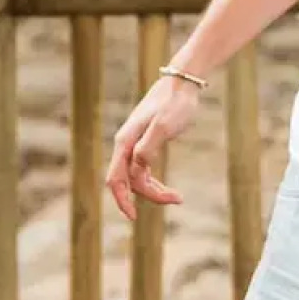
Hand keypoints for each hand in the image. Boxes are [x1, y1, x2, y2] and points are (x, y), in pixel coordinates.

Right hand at [106, 75, 201, 219]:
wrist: (182, 82)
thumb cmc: (175, 103)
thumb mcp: (164, 127)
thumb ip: (147, 149)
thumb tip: (137, 170)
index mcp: (126, 141)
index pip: (116, 179)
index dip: (122, 200)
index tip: (134, 217)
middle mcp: (125, 143)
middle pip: (127, 181)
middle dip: (148, 195)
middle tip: (176, 198)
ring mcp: (134, 142)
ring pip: (135, 176)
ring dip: (152, 190)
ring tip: (176, 196)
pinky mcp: (145, 141)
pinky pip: (142, 169)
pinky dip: (152, 181)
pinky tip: (166, 187)